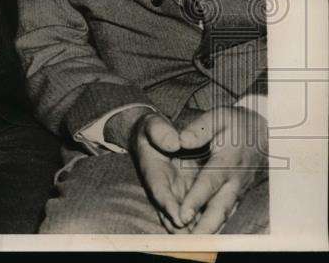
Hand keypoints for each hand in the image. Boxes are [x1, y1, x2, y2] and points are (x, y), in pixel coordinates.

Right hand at [126, 111, 198, 231]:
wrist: (153, 134)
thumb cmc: (152, 129)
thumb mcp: (153, 125)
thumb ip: (161, 132)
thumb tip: (174, 143)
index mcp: (153, 170)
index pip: (159, 192)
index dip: (168, 206)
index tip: (179, 218)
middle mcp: (164, 187)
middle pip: (171, 213)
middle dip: (182, 228)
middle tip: (196, 239)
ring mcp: (176, 193)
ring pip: (184, 217)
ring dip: (193, 229)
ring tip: (207, 241)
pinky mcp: (187, 194)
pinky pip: (195, 212)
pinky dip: (203, 223)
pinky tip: (215, 233)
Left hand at [177, 106, 267, 233]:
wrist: (264, 131)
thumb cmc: (236, 123)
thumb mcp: (218, 117)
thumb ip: (199, 129)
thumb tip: (180, 140)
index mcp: (226, 161)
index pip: (208, 183)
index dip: (195, 200)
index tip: (182, 214)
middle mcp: (234, 179)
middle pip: (220, 207)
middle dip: (206, 225)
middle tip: (192, 240)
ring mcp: (239, 188)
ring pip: (225, 213)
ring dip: (213, 229)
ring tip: (197, 243)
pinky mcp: (239, 192)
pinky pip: (228, 211)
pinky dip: (219, 224)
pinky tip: (208, 234)